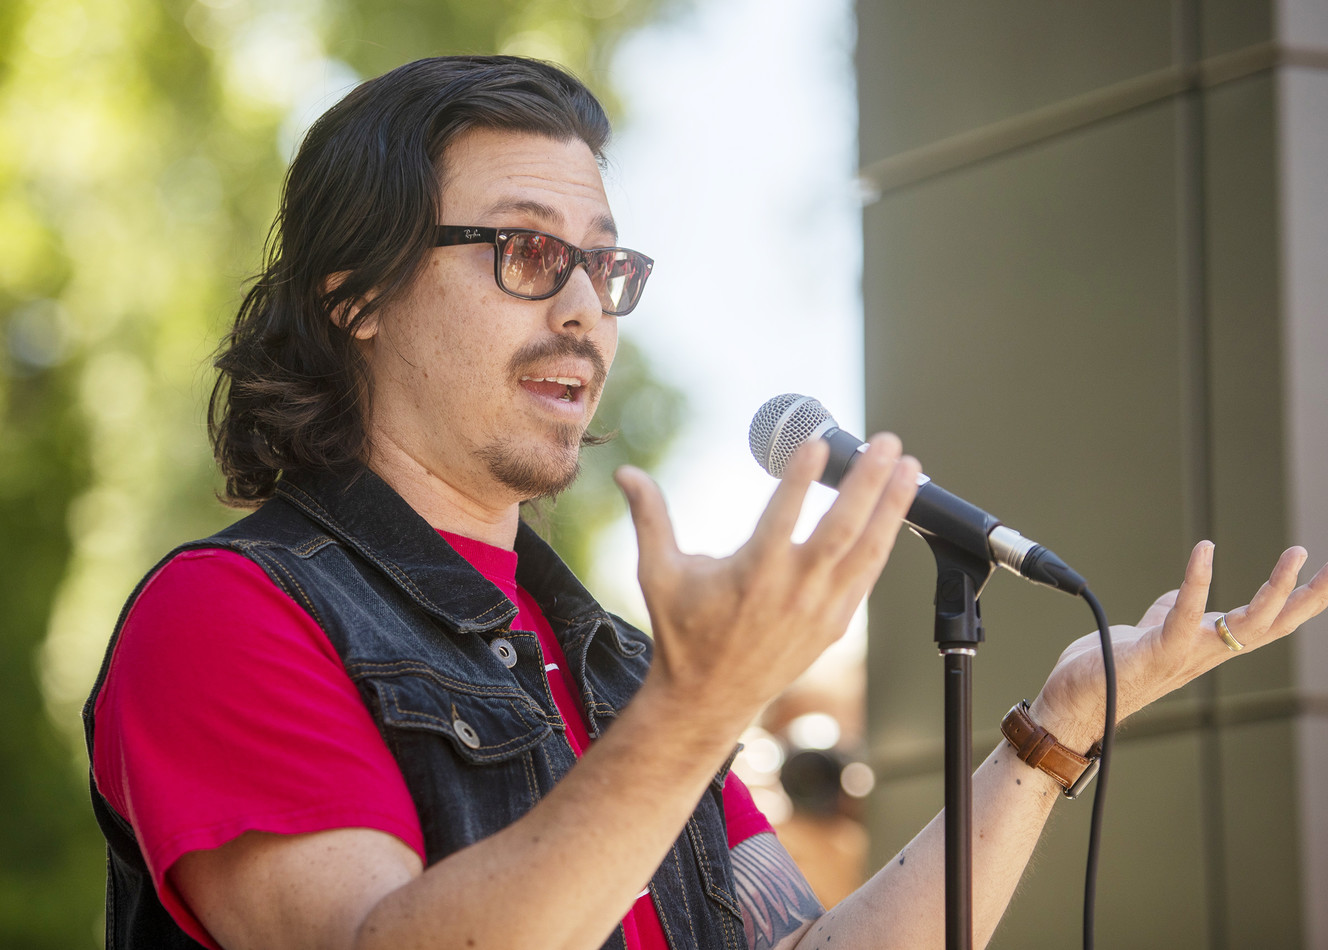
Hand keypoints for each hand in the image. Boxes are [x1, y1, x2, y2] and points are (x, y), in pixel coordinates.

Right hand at [614, 435, 920, 729]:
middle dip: (869, 482)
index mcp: (752, 573)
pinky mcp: (833, 624)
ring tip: (911, 467)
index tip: (819, 441)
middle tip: (888, 443)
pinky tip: (896, 511)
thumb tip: (626, 472)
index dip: (802, 476)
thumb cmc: (682, 631)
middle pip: (842, 528)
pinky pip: (866, 575)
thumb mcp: (659, 573)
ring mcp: (819, 609)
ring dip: (892, 506)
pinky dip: (883, 541)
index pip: (782, 514)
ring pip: (866, 551)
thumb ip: (650, 517)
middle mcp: (792, 590)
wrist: (709, 698)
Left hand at [1031, 541, 1327, 750]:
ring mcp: (1188, 655)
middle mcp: (1209, 652)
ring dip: (1277, 589)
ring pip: (1249, 624)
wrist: (1077, 701)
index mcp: (1212, 645)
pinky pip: (1186, 613)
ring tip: (1296, 552)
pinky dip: (1198, 581)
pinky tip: (1205, 549)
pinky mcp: (1159, 652)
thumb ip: (1175, 610)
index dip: (1303, 601)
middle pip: (1275, 625)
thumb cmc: (1113, 668)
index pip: (1269, 622)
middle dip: (1309, 598)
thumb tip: (1186, 591)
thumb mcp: (1153, 630)